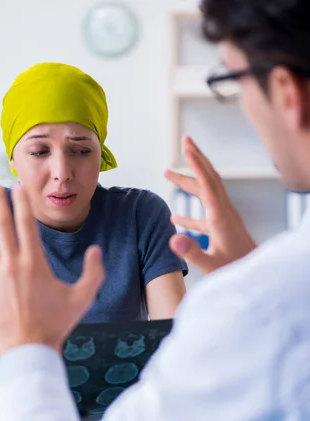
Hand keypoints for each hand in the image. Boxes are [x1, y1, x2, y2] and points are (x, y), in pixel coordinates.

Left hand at [0, 185, 104, 355]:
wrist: (29, 350)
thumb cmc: (56, 325)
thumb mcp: (82, 298)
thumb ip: (93, 272)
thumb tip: (96, 250)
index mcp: (34, 263)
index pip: (26, 224)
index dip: (21, 203)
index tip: (17, 188)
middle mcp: (11, 266)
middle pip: (1, 226)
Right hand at [165, 136, 256, 274]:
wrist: (255, 274)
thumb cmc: (234, 270)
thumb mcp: (210, 264)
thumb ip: (191, 251)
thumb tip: (171, 237)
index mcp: (220, 217)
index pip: (207, 184)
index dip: (196, 164)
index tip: (186, 148)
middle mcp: (224, 213)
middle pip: (209, 179)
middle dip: (197, 159)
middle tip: (184, 141)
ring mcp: (224, 219)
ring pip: (205, 193)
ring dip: (188, 182)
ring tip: (168, 174)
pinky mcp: (223, 229)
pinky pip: (203, 214)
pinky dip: (189, 211)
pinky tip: (175, 217)